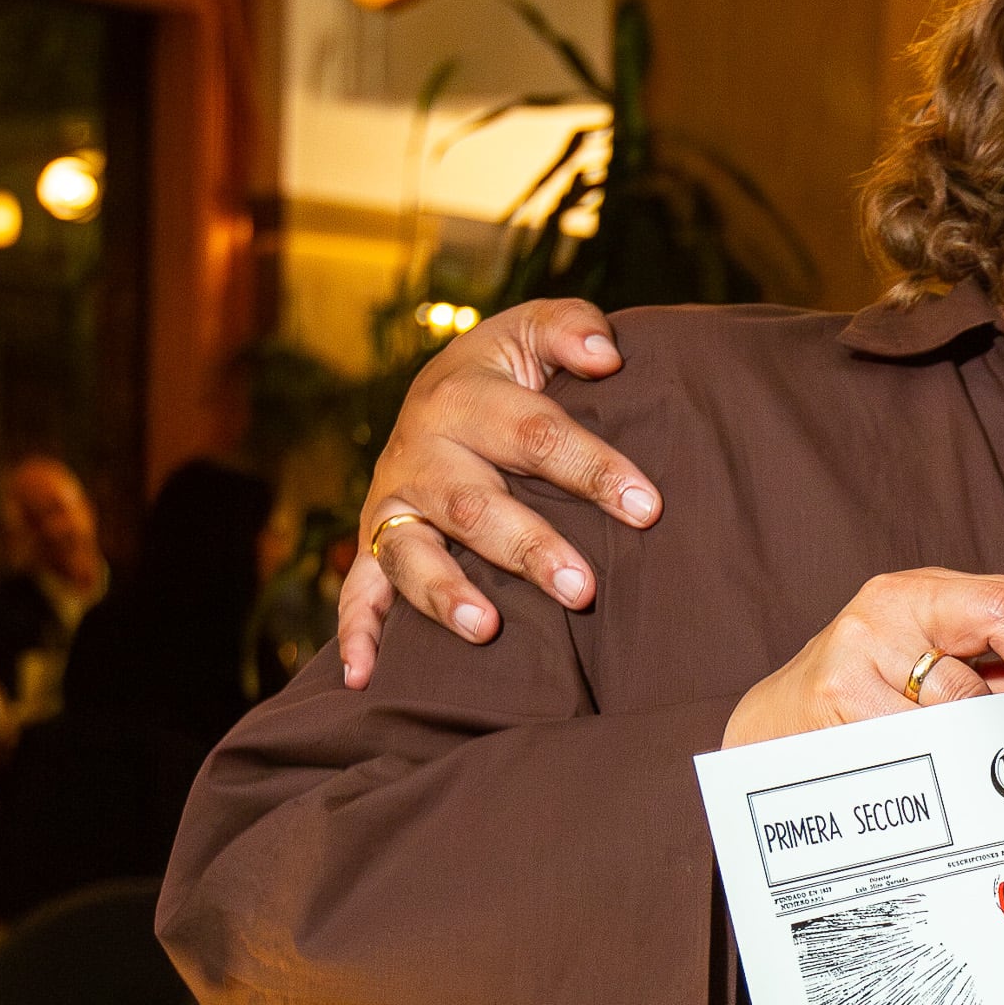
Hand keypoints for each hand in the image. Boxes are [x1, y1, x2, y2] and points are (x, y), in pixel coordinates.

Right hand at [335, 298, 659, 677]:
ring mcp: (393, 501)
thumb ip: (570, 328)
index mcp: (466, 395)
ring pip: (414, 553)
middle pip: (477, 504)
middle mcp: (421, 449)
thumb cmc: (506, 373)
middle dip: (530, 547)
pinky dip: (357, 633)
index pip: (537, 434)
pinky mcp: (373, 541)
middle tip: (583, 589)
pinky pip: (358, 591)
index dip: (592, 469)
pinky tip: (365, 676)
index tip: (646, 507)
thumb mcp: (533, 333)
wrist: (439, 394)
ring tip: (487, 628)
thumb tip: (605, 354)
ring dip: (447, 594)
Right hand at [725, 570, 1003, 746]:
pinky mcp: (840, 695)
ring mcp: (862, 647)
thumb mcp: (929, 666)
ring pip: (966, 693)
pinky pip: (924, 737)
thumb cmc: (867, 700)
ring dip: (996, 731)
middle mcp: (892, 605)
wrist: (774, 728)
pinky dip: (947, 757)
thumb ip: (995, 669)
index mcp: (925, 592)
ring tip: (998, 754)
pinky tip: (944, 769)